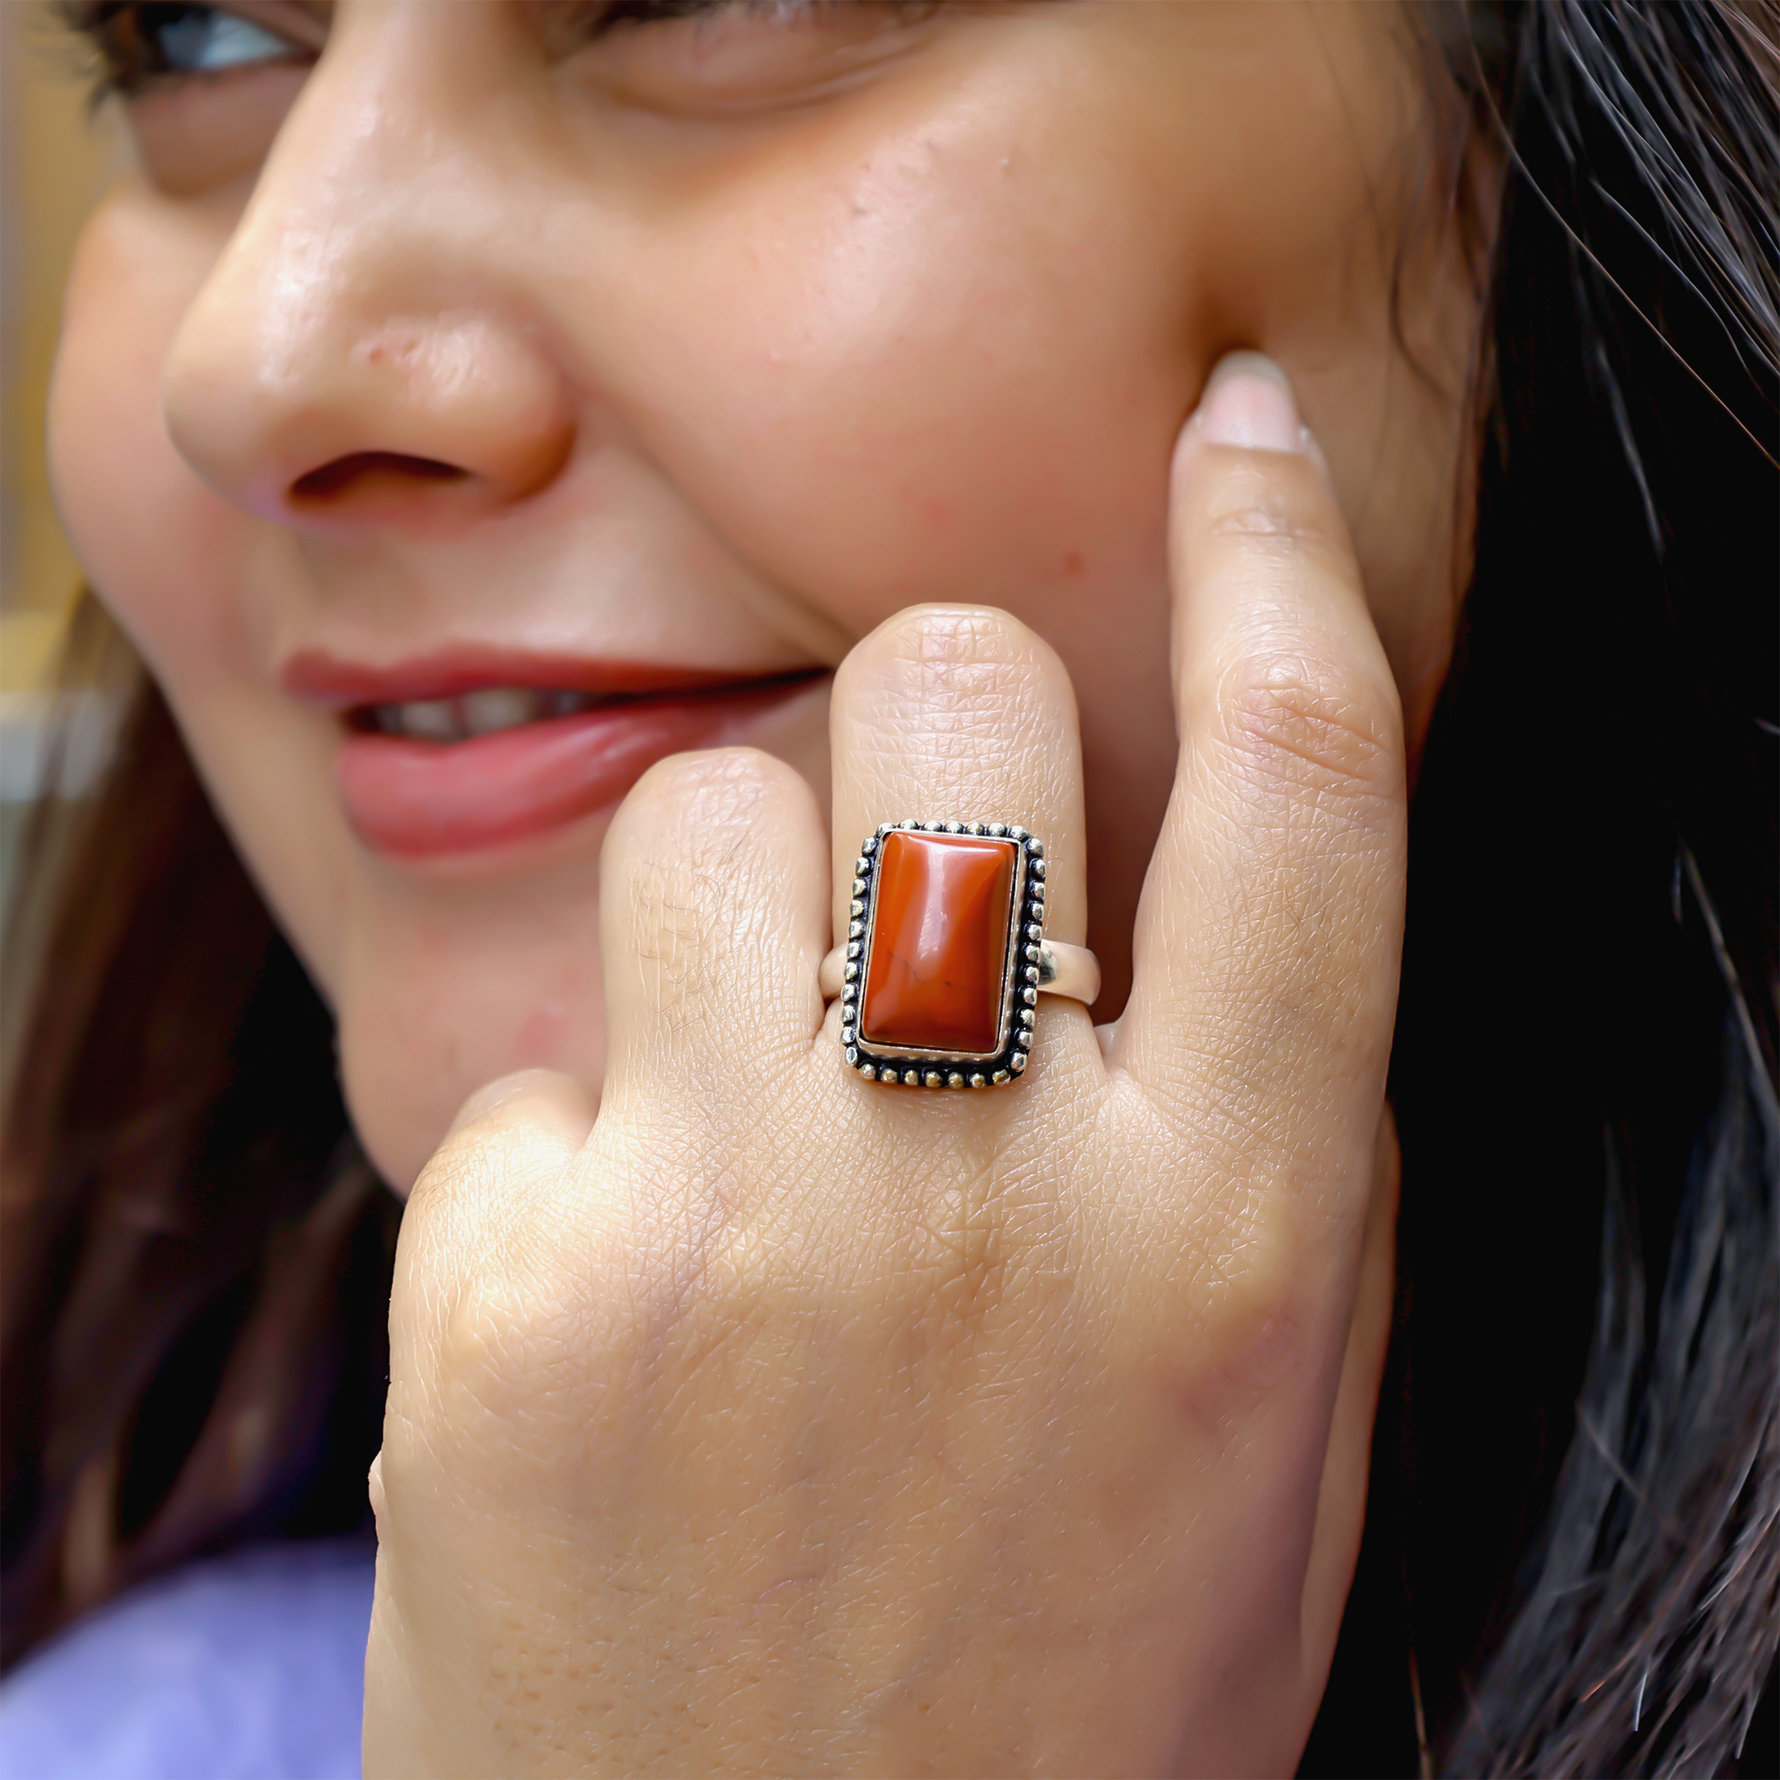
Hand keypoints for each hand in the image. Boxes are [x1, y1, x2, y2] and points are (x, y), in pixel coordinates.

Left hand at [363, 358, 1405, 1777]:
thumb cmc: (1053, 1687)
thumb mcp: (1269, 1430)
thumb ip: (1268, 1145)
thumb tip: (1207, 890)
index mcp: (1237, 1229)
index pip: (1301, 782)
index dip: (1278, 559)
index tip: (1233, 427)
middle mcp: (1002, 1197)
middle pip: (943, 690)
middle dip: (926, 719)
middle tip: (915, 854)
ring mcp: (742, 1234)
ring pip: (700, 809)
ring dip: (729, 908)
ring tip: (753, 1110)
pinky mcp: (523, 1290)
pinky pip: (536, 1048)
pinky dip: (581, 1129)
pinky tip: (619, 1298)